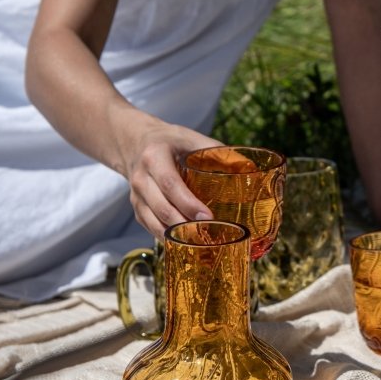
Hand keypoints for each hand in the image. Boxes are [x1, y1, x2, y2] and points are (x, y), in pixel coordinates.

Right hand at [116, 115, 220, 238]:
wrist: (134, 143)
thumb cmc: (168, 141)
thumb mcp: (189, 137)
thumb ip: (215, 149)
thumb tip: (246, 167)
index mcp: (154, 157)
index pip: (170, 184)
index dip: (189, 203)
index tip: (208, 217)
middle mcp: (141, 178)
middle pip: (162, 208)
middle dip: (185, 224)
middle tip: (209, 234)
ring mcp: (136, 196)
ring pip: (155, 222)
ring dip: (176, 235)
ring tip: (200, 243)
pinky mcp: (137, 208)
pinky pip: (151, 227)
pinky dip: (168, 236)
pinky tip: (185, 242)